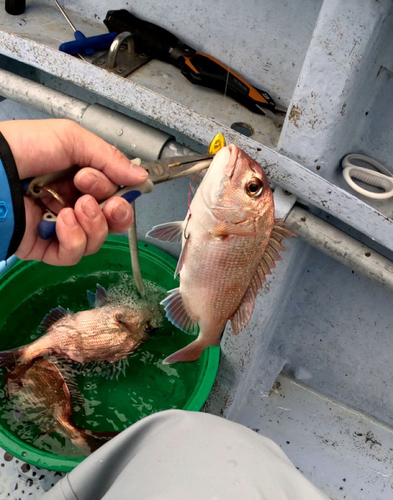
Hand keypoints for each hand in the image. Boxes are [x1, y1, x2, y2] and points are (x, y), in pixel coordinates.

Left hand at [0, 119, 147, 265]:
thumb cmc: (25, 146)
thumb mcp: (73, 139)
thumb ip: (111, 159)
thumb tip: (142, 178)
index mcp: (81, 179)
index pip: (116, 197)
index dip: (122, 196)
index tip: (118, 186)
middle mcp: (73, 204)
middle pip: (111, 223)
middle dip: (116, 214)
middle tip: (108, 203)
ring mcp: (58, 227)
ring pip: (95, 241)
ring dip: (94, 224)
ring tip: (76, 206)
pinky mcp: (43, 246)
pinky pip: (71, 255)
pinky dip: (74, 239)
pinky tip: (63, 220)